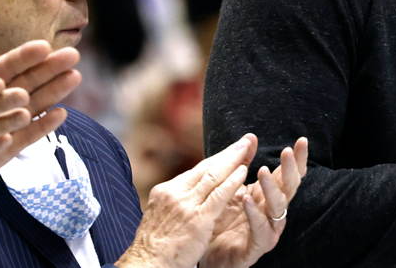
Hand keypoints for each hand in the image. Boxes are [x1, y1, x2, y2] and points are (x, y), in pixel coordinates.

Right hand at [116, 135, 256, 267]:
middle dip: (229, 153)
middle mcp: (174, 193)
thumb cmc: (156, 246)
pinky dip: (232, 181)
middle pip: (206, 167)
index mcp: (166, 191)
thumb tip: (195, 191)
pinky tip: (244, 171)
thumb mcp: (162, 216)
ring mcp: (185, 205)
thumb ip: (178, 201)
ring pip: (213, 176)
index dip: (218, 159)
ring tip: (248, 148)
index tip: (233, 149)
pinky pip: (218, 195)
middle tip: (246, 140)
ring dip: (234, 160)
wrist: (147, 264)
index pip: (196, 170)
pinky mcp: (197, 218)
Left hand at [204, 137, 308, 267]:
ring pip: (277, 208)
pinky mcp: (256, 247)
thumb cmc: (221, 219)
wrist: (205, 251)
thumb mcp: (231, 188)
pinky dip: (254, 215)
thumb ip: (243, 165)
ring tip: (263, 171)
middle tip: (286, 151)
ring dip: (272, 188)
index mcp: (269, 196)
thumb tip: (251, 137)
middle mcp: (273, 212)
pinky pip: (260, 230)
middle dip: (290, 169)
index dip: (298, 159)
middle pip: (289, 188)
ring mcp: (268, 230)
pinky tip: (247, 200)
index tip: (302, 140)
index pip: (288, 175)